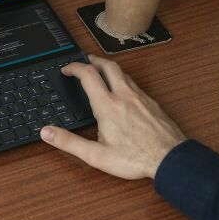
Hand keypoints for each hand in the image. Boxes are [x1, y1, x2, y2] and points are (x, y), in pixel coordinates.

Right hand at [40, 55, 185, 179]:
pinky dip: (124, 80)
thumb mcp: (96, 155)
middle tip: (85, 61)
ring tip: (102, 72)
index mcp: (107, 105)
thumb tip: (47, 133)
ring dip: (109, 68)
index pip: (88, 74)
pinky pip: (135, 84)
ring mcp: (141, 97)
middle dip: (93, 60)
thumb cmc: (135, 159)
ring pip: (123, 73)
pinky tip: (124, 91)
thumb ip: (69, 142)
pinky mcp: (152, 103)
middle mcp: (124, 96)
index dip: (74, 67)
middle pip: (108, 66)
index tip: (67, 69)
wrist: (171, 159)